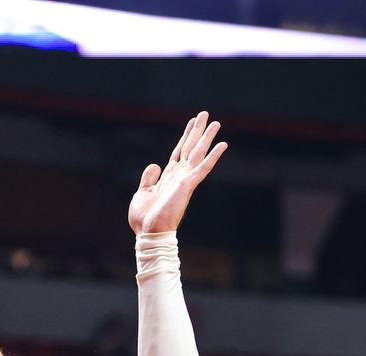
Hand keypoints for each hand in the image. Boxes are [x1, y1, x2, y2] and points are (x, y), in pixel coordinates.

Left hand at [128, 111, 226, 235]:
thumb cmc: (144, 218)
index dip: (185, 136)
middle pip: (190, 147)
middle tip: (205, 114)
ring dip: (207, 137)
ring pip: (198, 153)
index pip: (179, 151)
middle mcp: (179, 175)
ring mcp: (185, 179)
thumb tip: (154, 165)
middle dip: (197, 131)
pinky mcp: (188, 185)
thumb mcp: (142, 193)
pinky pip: (203, 168)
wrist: (147, 232)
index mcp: (169, 176)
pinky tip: (223, 144)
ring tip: (216, 123)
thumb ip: (149, 178)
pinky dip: (213, 156)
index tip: (192, 122)